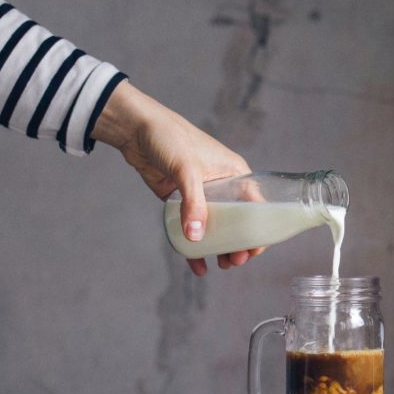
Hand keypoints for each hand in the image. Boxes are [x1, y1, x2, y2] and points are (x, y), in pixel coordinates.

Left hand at [92, 80, 263, 275]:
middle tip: (234, 262)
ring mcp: (201, 195)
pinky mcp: (180, 201)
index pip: (256, 206)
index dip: (259, 230)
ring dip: (220, 248)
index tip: (254, 250)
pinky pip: (192, 227)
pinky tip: (197, 266)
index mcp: (235, 173)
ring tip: (221, 265)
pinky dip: (195, 247)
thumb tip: (196, 237)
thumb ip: (193, 203)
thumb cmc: (169, 137)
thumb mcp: (186, 169)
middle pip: (238, 221)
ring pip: (216, 228)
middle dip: (239, 244)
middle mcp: (222, 186)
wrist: (135, 128)